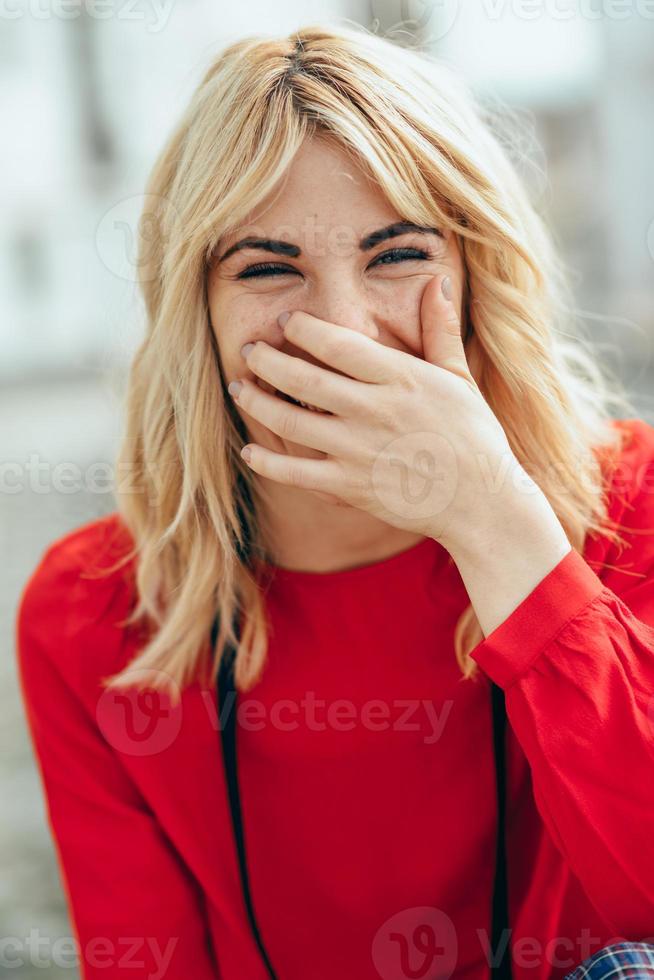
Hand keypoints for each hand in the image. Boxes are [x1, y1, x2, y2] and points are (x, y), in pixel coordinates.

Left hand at [229, 273, 523, 551]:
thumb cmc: (473, 436)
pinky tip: (250, 451)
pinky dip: (268, 462)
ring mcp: (359, 451)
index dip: (302, 329)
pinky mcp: (350, 486)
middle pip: (304, 380)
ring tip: (239, 389)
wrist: (481, 501)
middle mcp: (374, 411)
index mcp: (400, 377)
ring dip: (257, 403)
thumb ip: (440, 329)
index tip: (285, 320)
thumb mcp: (460, 377)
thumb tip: (436, 281)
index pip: (337, 343)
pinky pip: (296, 473)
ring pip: (291, 422)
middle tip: (246, 349)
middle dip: (266, 360)